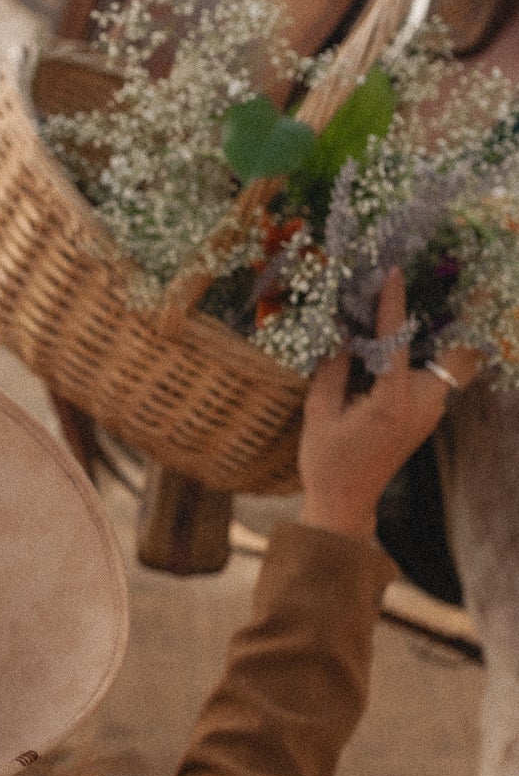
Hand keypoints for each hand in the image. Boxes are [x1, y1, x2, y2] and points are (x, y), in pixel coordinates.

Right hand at [298, 270, 480, 540]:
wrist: (345, 503)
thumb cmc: (326, 460)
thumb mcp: (319, 410)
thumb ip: (334, 366)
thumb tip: (344, 329)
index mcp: (391, 402)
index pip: (396, 340)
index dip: (393, 303)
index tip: (393, 272)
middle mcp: (421, 405)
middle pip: (456, 353)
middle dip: (453, 321)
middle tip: (445, 290)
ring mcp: (430, 413)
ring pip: (454, 365)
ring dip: (442, 338)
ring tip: (419, 313)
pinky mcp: (427, 418)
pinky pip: (439, 378)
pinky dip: (430, 357)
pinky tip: (406, 344)